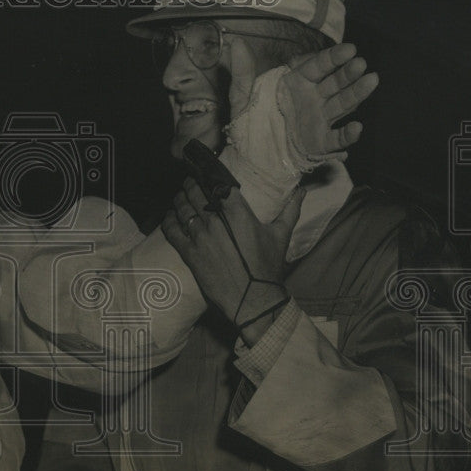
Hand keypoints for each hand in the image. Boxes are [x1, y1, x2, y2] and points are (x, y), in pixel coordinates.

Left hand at [162, 181, 302, 342]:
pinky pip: (172, 230)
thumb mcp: (281, 235)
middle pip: (195, 192)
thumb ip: (290, 210)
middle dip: (190, 184)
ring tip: (179, 197)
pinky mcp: (189, 253)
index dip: (208, 175)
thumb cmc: (268, 267)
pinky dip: (168, 220)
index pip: (217, 183)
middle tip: (189, 183)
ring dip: (179, 199)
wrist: (253, 299)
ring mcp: (200, 237)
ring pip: (182, 208)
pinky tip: (169, 217)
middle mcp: (216, 221)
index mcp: (237, 212)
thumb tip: (302, 191)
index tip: (205, 172)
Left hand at [227, 38, 378, 159]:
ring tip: (372, 81)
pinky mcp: (320, 142)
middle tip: (361, 63)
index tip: (350, 48)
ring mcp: (319, 119)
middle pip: (335, 82)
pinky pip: (336, 137)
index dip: (333, 57)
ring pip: (342, 104)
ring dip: (356, 93)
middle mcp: (313, 98)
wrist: (249, 155)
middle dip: (349, 73)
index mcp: (297, 83)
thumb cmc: (248, 121)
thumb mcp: (241, 96)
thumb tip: (235, 44)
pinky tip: (356, 127)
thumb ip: (242, 71)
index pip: (318, 66)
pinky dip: (347, 134)